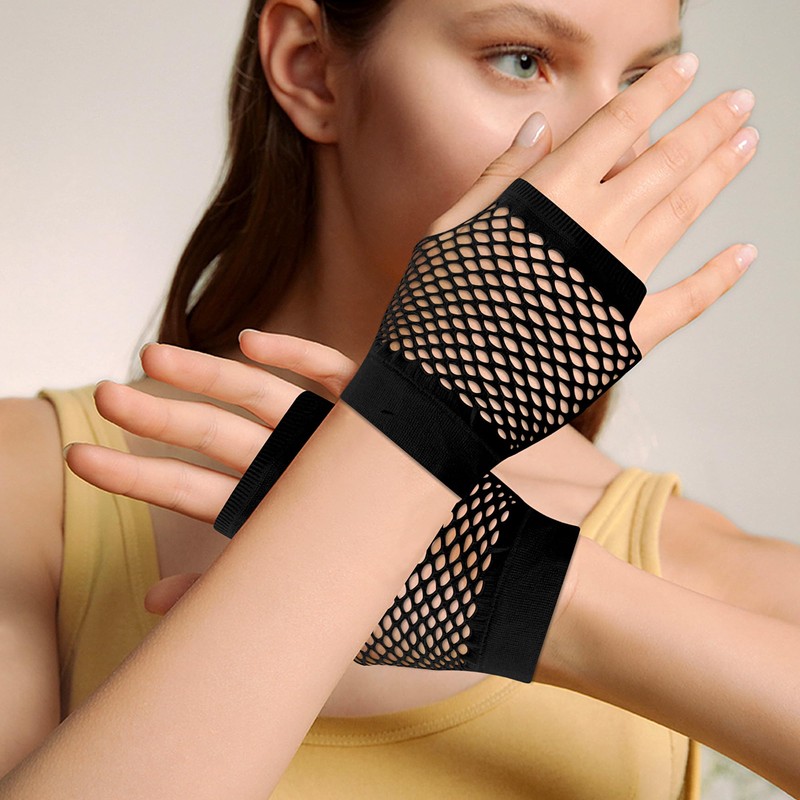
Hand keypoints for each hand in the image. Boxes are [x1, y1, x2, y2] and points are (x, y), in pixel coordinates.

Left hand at [66, 331, 356, 613]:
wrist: (457, 547)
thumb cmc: (383, 566)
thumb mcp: (306, 584)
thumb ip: (232, 586)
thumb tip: (151, 603)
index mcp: (269, 505)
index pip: (190, 490)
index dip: (136, 475)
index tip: (81, 460)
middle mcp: (289, 462)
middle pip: (212, 436)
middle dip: (160, 418)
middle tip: (104, 398)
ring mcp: (323, 430)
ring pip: (258, 395)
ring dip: (208, 375)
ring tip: (153, 356)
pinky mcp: (364, 404)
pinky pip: (330, 372)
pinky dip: (295, 355)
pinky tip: (249, 342)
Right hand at [432, 51, 756, 355]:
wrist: (448, 390)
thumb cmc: (440, 309)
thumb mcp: (451, 228)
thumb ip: (500, 176)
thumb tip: (540, 126)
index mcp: (550, 197)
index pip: (616, 127)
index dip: (656, 92)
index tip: (686, 69)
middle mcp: (595, 230)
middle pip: (664, 164)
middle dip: (706, 128)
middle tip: (739, 102)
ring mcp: (618, 283)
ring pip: (680, 216)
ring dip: (717, 176)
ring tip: (747, 146)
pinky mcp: (627, 333)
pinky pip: (687, 302)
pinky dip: (719, 278)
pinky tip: (746, 253)